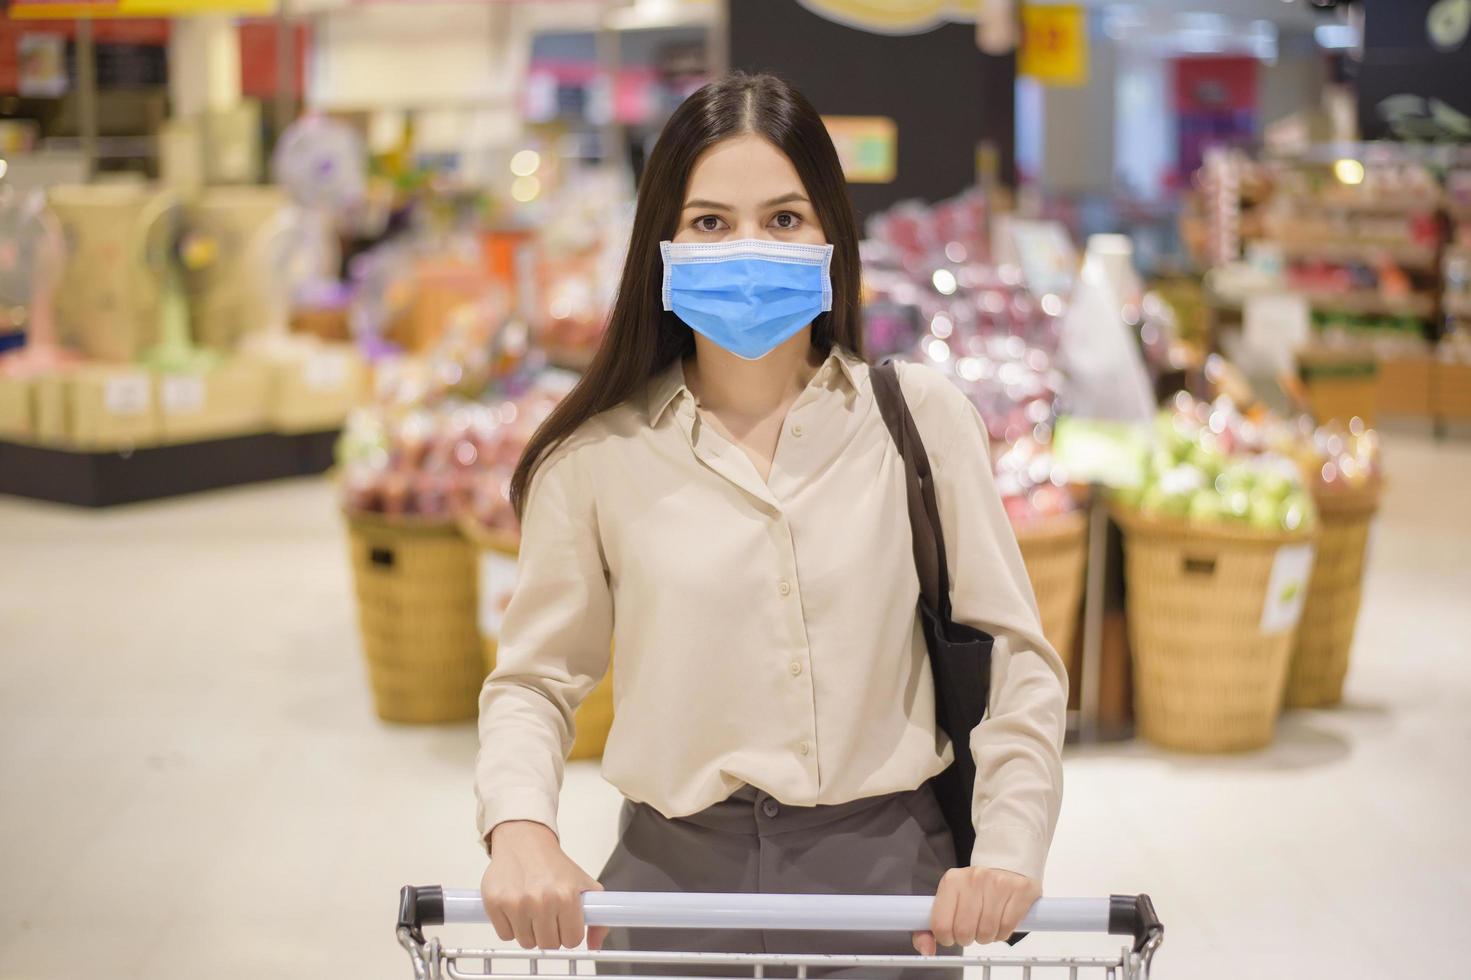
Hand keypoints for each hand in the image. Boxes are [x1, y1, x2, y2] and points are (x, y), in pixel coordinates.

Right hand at [481, 820, 607, 950]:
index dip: (569, 933)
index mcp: (567, 895)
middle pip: (548, 945)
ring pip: (526, 943)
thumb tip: (595, 946)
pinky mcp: (494, 902)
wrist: (525, 842)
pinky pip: (505, 935)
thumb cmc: (555, 866)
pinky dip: (510, 927)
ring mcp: (516, 902)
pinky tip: (516, 908)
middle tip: (547, 916)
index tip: (565, 923)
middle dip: (549, 933)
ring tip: (532, 910)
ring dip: (530, 931)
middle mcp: (542, 900)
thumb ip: (598, 918)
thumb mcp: (585, 885)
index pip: (572, 941)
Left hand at [913, 867, 1040, 953]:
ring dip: (986, 937)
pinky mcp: (1020, 890)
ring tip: (986, 926)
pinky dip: (1002, 934)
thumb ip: (931, 927)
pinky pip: (1007, 928)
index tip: (951, 935)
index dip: (946, 938)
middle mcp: (973, 878)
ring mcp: (998, 883)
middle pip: (964, 931)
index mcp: (951, 880)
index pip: (940, 924)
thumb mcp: (949, 901)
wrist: (1007, 868)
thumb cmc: (975, 891)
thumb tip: (926, 950)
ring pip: (987, 932)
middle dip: (967, 939)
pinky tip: (1000, 923)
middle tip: (971, 931)